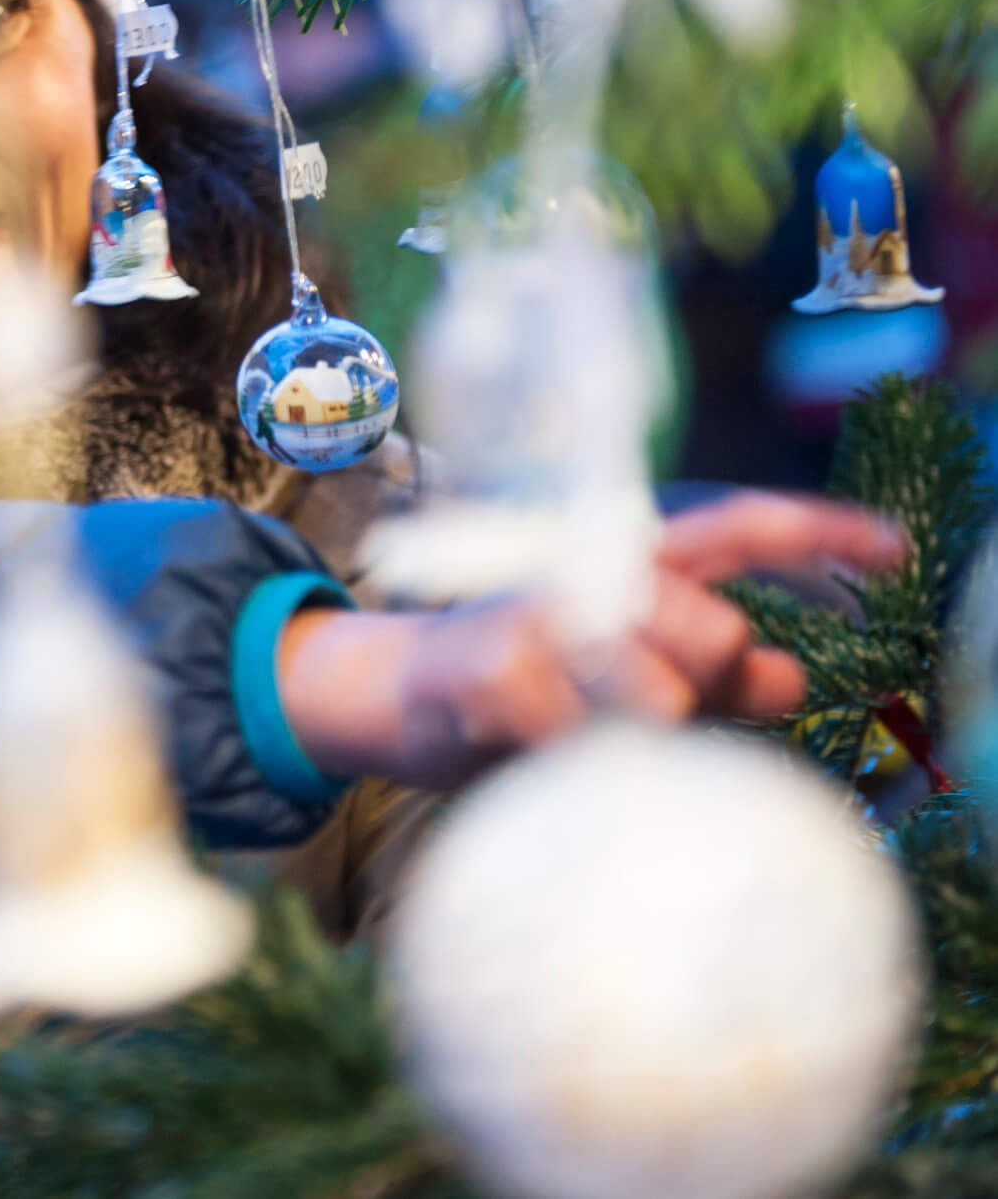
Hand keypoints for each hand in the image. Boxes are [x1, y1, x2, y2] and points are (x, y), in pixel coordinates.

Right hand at [277, 493, 905, 791]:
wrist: (393, 696)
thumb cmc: (524, 684)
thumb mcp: (623, 674)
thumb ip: (709, 673)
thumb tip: (793, 676)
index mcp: (623, 561)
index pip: (734, 527)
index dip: (819, 530)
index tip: (896, 550)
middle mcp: (583, 568)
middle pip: (714, 629)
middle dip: (708, 686)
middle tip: (652, 712)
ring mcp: (535, 612)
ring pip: (656, 695)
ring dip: (628, 736)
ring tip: (574, 736)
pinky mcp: (491, 667)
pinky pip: (580, 739)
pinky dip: (565, 762)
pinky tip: (528, 751)